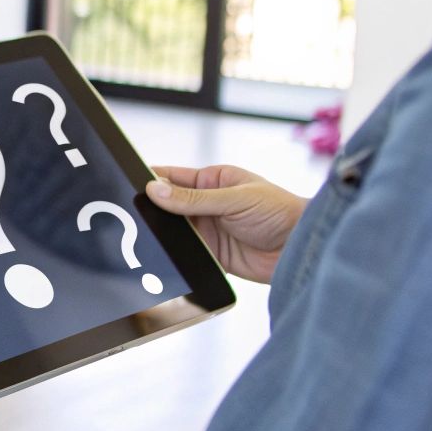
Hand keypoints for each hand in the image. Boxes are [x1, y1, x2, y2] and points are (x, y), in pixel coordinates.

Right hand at [145, 165, 307, 283]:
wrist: (303, 249)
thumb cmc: (280, 212)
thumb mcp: (235, 199)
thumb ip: (193, 198)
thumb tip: (155, 190)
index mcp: (214, 180)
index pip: (173, 176)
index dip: (151, 178)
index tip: (128, 181)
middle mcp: (208, 204)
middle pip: (168, 204)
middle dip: (152, 208)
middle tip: (130, 211)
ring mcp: (208, 229)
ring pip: (173, 229)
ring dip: (162, 232)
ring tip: (143, 234)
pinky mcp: (211, 254)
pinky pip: (184, 252)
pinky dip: (174, 253)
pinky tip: (163, 253)